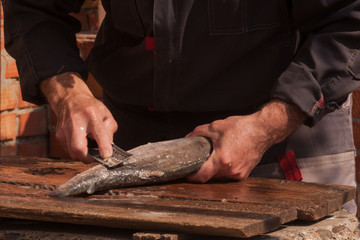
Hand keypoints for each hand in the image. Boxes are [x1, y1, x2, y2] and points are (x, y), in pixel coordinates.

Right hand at [40, 72, 117, 162]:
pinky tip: (82, 143)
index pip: (98, 133)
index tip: (107, 155)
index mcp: (91, 115)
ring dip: (83, 155)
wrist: (70, 99)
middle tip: (95, 158)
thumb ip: (110, 131)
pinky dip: (76, 151)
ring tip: (90, 149)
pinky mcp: (59, 135)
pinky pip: (68, 150)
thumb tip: (109, 147)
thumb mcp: (106, 114)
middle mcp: (76, 122)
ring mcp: (64, 129)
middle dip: (87, 158)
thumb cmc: (90, 107)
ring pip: (72, 152)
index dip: (103, 146)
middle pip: (78, 147)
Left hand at [187, 100, 305, 182]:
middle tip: (200, 160)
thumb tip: (188, 138)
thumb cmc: (242, 128)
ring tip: (215, 157)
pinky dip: (224, 169)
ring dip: (214, 170)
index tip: (187, 174)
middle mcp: (231, 169)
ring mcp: (238, 173)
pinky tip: (226, 158)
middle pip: (210, 176)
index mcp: (222, 159)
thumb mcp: (216, 127)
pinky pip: (228, 174)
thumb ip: (199, 133)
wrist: (262, 130)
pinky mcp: (244, 174)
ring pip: (219, 177)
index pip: (202, 176)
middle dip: (203, 169)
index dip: (192, 177)